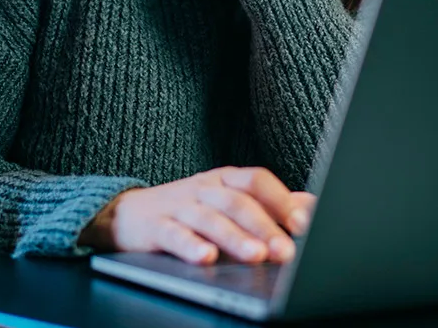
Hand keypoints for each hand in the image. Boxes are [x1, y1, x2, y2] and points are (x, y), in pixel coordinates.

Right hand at [78, 166, 315, 264]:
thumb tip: (310, 205)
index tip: (305, 222)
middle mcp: (205, 187)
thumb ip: (266, 204)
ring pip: (210, 218)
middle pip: (238, 201)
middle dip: (265, 226)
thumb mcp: (227, 200)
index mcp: (225, 179)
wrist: (127, 213)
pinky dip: (191, 246)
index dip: (282, 199)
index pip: (257, 181)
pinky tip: (206, 259)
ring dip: (236, 238)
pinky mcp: (156, 226)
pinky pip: (174, 234)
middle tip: (287, 251)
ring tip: (257, 257)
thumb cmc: (188, 209)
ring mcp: (180, 204)